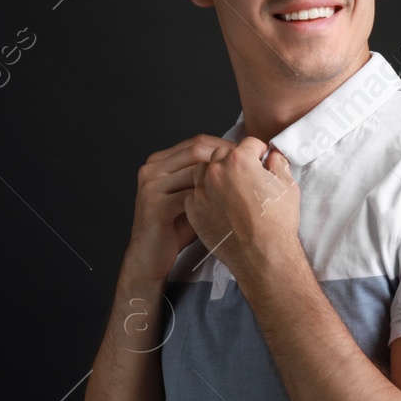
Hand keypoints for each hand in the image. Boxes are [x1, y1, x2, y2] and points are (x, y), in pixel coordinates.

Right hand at [123, 134, 239, 283]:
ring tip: (244, 184)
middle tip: (251, 165)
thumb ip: (207, 178)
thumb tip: (242, 164)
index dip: (225, 146)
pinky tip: (229, 205)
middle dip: (227, 156)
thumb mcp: (191, 196)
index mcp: (159, 161)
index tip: (248, 154)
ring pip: (194, 170)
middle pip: (196, 149)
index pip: (197, 142)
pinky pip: (189, 195)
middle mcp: (152, 168)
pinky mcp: (154, 206)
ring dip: (223, 176)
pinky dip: (212, 198)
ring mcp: (151, 186)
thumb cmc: (175, 228)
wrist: (149, 257)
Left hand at [183, 138, 300, 281]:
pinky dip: (205, 196)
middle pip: (221, 153)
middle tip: (245, 176)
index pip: (248, 143)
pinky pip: (195, 194)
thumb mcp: (288, 186)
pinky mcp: (194, 210)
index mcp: (240, 160)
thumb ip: (278, 163)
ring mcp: (202, 191)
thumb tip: (273, 155)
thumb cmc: (277, 222)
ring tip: (229, 190)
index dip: (258, 152)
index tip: (261, 161)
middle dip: (234, 160)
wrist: (262, 256)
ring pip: (203, 171)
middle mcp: (216, 171)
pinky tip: (219, 206)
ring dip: (215, 175)